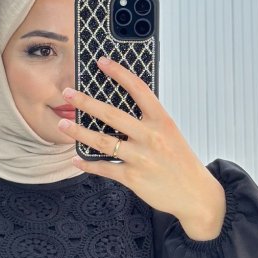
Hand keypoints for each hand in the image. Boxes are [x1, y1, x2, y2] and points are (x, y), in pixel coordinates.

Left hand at [58, 57, 226, 238]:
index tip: (102, 62)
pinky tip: (76, 159)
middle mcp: (151, 136)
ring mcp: (141, 157)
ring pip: (101, 141)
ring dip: (78, 132)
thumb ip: (149, 121)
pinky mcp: (133, 177)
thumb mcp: (170, 134)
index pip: (138, 89)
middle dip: (85, 102)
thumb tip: (120, 110)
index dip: (118, 73)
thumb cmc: (180, 162)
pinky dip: (88, 164)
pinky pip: (104, 168)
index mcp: (162, 120)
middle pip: (111, 114)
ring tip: (62, 125)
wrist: (196, 195)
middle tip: (67, 93)